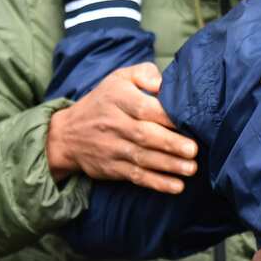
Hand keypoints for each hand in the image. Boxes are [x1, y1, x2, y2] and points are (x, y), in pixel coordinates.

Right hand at [45, 63, 196, 192]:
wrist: (67, 134)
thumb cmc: (103, 101)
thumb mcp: (119, 78)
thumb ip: (144, 74)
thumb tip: (164, 82)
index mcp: (118, 99)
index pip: (143, 107)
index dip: (165, 115)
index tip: (187, 120)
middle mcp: (114, 124)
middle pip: (144, 135)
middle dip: (170, 143)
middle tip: (193, 149)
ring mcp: (112, 148)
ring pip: (142, 158)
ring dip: (168, 165)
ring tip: (191, 168)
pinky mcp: (112, 168)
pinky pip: (136, 176)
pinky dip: (156, 183)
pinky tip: (176, 186)